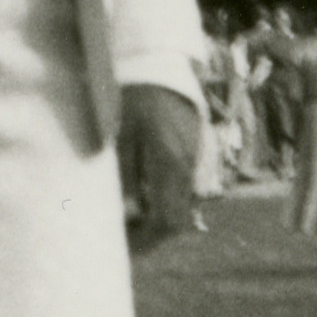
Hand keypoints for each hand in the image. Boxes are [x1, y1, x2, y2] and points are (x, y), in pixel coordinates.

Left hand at [118, 84, 201, 250]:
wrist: (161, 71)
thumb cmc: (136, 102)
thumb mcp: (124, 138)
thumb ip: (128, 179)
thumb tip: (129, 215)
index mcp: (170, 166)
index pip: (166, 222)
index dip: (145, 241)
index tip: (123, 245)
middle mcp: (187, 170)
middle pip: (176, 221)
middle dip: (150, 236)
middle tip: (123, 237)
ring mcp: (193, 164)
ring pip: (179, 208)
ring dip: (156, 220)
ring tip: (128, 218)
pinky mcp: (192, 158)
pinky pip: (181, 192)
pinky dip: (162, 203)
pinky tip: (140, 197)